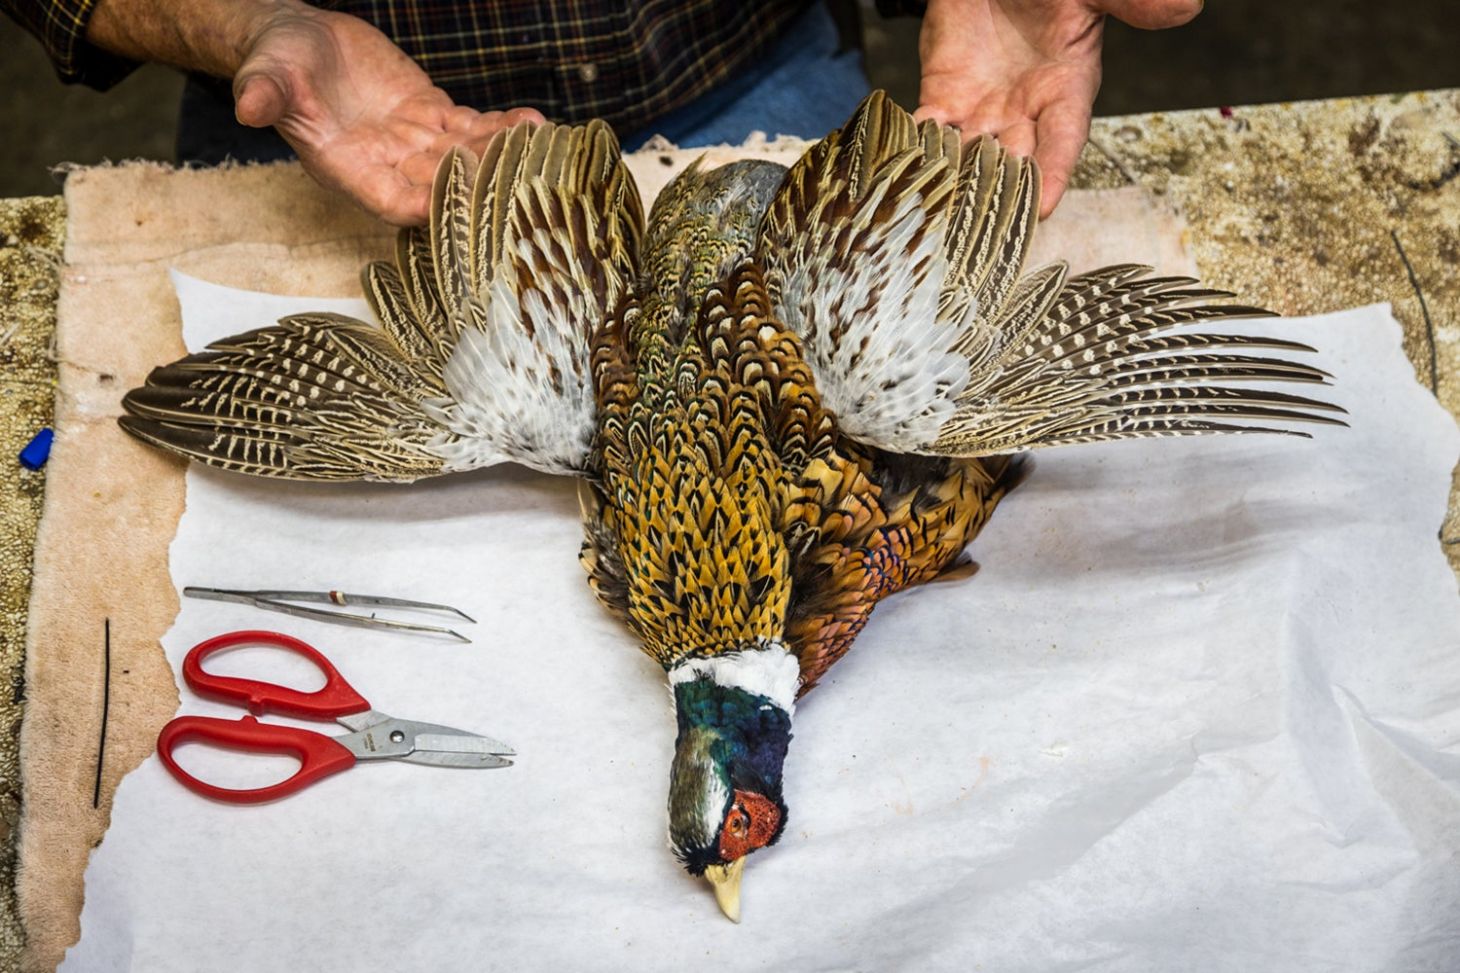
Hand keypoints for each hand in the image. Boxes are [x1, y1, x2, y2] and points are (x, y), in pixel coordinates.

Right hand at [233, 5, 542, 224]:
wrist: (299, 40)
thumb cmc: (277, 62)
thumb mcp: (266, 75)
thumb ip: (264, 94)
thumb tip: (246, 107)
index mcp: (346, 168)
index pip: (389, 200)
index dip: (421, 206)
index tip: (455, 206)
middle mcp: (386, 165)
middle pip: (438, 185)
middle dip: (476, 184)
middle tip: (516, 180)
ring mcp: (413, 142)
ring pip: (464, 157)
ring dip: (500, 155)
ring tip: (536, 148)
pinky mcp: (432, 115)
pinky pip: (473, 127)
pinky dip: (502, 126)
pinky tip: (534, 124)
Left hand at [915, 0, 1201, 216]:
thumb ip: (1129, 4)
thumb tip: (1186, 7)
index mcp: (1066, 90)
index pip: (1063, 142)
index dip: (1055, 174)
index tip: (1045, 206)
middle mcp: (1023, 111)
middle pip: (1013, 163)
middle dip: (999, 194)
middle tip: (982, 227)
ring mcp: (981, 109)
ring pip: (969, 158)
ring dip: (957, 184)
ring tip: (942, 212)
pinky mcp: (942, 98)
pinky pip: (928, 135)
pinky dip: (920, 155)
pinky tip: (911, 174)